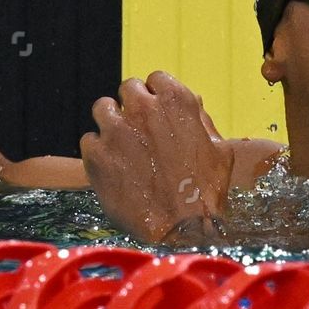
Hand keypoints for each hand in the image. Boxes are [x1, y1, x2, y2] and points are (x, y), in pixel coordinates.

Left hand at [81, 71, 234, 243]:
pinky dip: (98, 150)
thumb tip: (193, 104)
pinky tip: (110, 165)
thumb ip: (201, 121)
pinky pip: (89, 140)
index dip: (156, 95)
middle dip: (132, 105)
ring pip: (102, 108)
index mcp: (176, 101)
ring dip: (110, 121)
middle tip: (138, 127)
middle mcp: (143, 108)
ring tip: (119, 141)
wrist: (183, 229)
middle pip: (127, 89)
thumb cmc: (206, 190)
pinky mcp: (97, 155)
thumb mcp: (219, 149)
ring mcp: (116, 130)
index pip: (156, 79)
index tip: (157, 110)